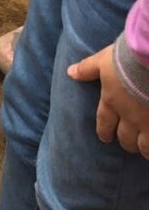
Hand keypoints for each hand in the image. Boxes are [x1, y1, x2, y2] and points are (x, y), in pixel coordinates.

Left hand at [69, 45, 148, 159]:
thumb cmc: (127, 59)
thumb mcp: (104, 60)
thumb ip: (88, 68)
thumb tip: (70, 72)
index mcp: (111, 101)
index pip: (104, 122)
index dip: (104, 131)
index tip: (105, 138)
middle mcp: (129, 116)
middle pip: (125, 137)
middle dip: (126, 142)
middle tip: (128, 144)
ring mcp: (148, 122)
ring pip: (145, 145)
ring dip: (144, 149)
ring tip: (145, 151)